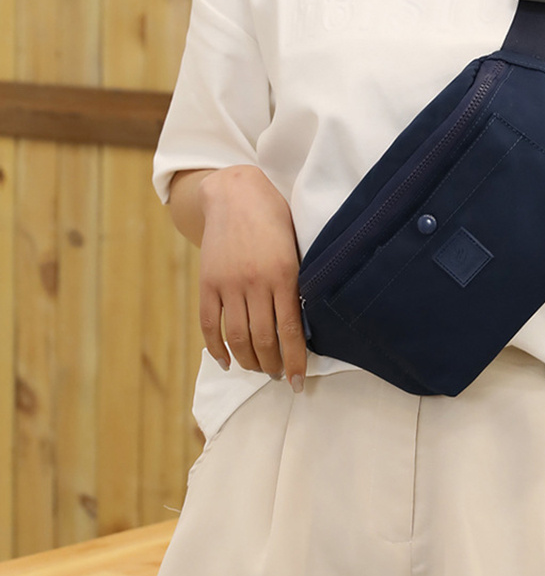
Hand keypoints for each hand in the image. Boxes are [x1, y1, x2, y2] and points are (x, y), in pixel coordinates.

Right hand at [197, 165, 306, 389]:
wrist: (235, 192)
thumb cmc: (276, 218)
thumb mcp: (297, 246)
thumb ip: (299, 281)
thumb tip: (306, 324)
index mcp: (284, 273)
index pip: (290, 331)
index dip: (294, 362)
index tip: (298, 382)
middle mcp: (255, 282)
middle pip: (262, 339)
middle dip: (272, 365)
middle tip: (279, 376)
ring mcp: (228, 283)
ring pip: (236, 337)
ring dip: (248, 361)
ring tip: (258, 369)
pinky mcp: (207, 282)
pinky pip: (209, 324)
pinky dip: (216, 348)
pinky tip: (227, 361)